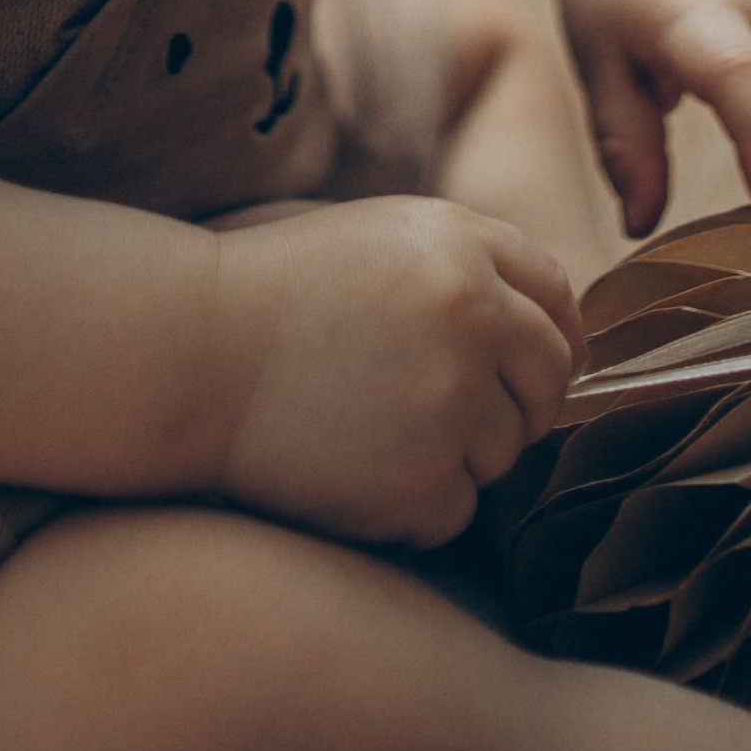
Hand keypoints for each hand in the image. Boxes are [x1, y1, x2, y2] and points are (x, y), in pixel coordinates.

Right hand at [204, 194, 580, 549]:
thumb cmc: (278, 293)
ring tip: (370, 432)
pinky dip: (414, 506)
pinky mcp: (421, 476)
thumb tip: (556, 336)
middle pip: (548, 379)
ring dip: (453, 455)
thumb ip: (471, 269)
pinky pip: (456, 510)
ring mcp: (451, 399)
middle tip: (452, 416)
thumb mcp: (382, 240)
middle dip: (518, 404)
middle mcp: (473, 314)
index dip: (552, 337)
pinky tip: (354, 473)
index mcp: (463, 245)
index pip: (559, 297)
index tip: (531, 368)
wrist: (191, 352)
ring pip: (503, 452)